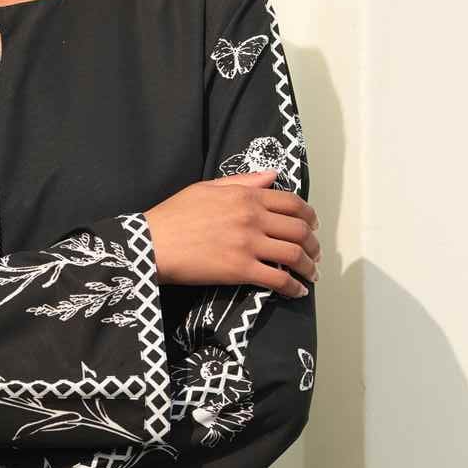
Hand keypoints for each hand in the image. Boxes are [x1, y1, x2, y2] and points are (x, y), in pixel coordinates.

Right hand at [144, 170, 320, 297]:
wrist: (152, 242)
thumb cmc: (175, 214)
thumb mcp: (208, 187)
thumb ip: (243, 181)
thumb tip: (272, 176)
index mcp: (246, 195)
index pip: (292, 203)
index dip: (309, 216)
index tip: (313, 226)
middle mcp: (253, 217)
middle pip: (299, 229)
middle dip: (313, 244)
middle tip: (315, 254)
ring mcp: (248, 244)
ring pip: (294, 254)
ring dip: (309, 266)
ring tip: (311, 274)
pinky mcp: (241, 269)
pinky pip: (278, 279)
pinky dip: (294, 287)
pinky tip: (298, 292)